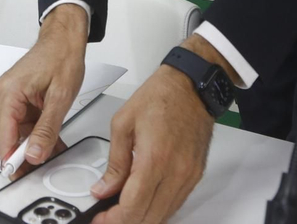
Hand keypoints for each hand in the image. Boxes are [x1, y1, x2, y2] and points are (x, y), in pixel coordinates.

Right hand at [0, 4, 87, 177]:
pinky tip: (52, 143)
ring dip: (35, 145)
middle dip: (26, 155)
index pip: (4, 138)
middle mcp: (3, 96)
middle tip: (43, 168)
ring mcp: (10, 97)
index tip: (22, 177)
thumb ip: (46, 129)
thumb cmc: (62, 56)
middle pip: (9, 138)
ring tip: (53, 156)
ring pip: (19, 133)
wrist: (64, 37)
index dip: (13, 160)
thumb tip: (35, 154)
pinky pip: (26, 123)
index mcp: (8, 94)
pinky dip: (38, 134)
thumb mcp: (60, 98)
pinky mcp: (19, 98)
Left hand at [90, 54, 215, 223]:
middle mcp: (175, 171)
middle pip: (148, 217)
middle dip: (125, 222)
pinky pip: (175, 204)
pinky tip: (143, 202)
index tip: (100, 219)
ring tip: (122, 210)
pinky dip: (157, 209)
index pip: (133, 207)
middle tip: (107, 217)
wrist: (192, 86)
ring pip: (163, 215)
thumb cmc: (161, 96)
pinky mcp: (195, 175)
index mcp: (154, 158)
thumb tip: (104, 188)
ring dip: (142, 218)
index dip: (113, 220)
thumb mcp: (123, 123)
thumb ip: (114, 162)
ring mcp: (188, 176)